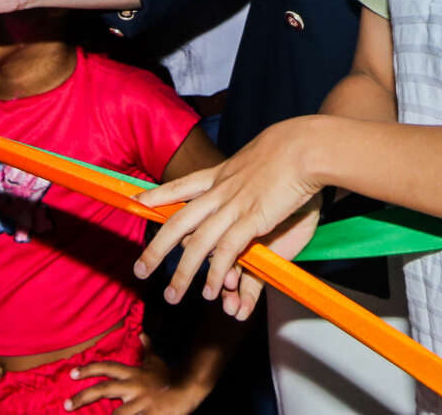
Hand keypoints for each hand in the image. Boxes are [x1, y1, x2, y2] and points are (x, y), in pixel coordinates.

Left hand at [69, 345, 207, 414]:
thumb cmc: (169, 376)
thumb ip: (147, 349)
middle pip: (104, 389)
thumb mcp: (156, 362)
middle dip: (83, 397)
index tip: (73, 373)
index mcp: (133, 374)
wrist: (189, 388)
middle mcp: (134, 387)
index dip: (89, 369)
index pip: (107, 368)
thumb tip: (142, 335)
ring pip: (118, 413)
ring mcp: (142, 402)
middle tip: (67, 404)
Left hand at [135, 118, 324, 315]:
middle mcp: (220, 191)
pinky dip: (216, 272)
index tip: (137, 202)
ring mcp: (233, 205)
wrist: (304, 145)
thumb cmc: (290, 147)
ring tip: (172, 295)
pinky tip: (210, 290)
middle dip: (156, 248)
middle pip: (178, 221)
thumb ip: (248, 172)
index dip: (158, 195)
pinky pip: (227, 250)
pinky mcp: (252, 219)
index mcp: (221, 174)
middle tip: (139, 270)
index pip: (181, 186)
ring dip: (182, 272)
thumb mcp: (258, 157)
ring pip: (197, 243)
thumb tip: (247, 175)